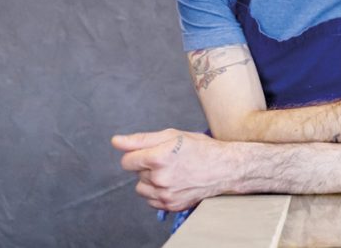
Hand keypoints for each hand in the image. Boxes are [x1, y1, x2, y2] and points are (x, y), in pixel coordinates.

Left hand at [111, 129, 227, 211]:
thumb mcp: (171, 135)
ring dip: (151, 180)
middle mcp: (160, 178)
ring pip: (142, 188)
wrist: (224, 168)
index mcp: (158, 158)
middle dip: (148, 166)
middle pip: (137, 173)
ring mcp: (166, 194)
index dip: (138, 154)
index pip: (127, 161)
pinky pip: (151, 200)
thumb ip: (140, 139)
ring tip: (172, 172)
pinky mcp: (171, 205)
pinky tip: (174, 183)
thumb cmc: (200, 148)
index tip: (152, 152)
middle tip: (170, 160)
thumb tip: (116, 141)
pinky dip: (158, 192)